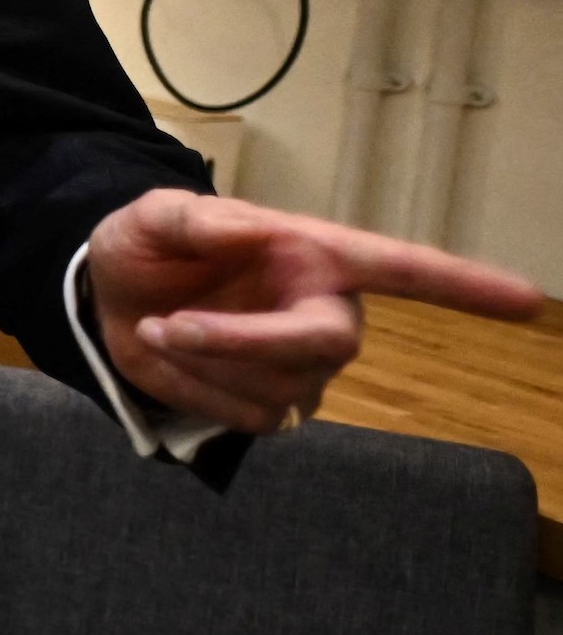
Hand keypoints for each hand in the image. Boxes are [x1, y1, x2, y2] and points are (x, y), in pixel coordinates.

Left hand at [89, 187, 545, 432]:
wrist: (112, 292)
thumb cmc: (149, 245)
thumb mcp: (153, 216)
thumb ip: (192, 219)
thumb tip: (244, 227)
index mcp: (314, 254)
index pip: (402, 269)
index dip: (464, 286)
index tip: (526, 301)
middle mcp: (323, 310)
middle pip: (327, 345)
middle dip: (245, 342)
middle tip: (167, 325)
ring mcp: (300, 365)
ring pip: (280, 388)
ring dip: (205, 363)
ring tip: (156, 327)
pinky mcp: (265, 403)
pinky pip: (249, 418)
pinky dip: (198, 392)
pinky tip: (170, 359)